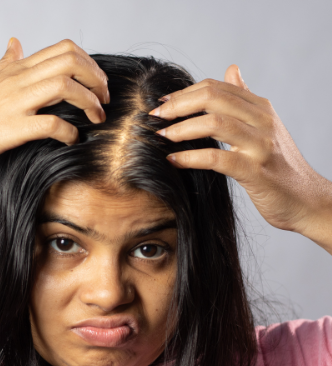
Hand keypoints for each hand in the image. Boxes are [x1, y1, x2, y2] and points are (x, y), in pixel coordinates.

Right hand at [0, 38, 108, 174]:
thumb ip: (6, 62)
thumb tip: (15, 41)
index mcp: (15, 70)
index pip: (63, 50)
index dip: (90, 64)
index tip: (98, 84)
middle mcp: (17, 80)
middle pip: (70, 61)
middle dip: (96, 79)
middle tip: (104, 100)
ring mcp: (14, 103)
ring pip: (64, 87)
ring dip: (89, 103)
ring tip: (96, 119)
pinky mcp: (10, 129)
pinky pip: (51, 124)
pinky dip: (69, 132)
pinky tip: (72, 140)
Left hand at [148, 65, 331, 238]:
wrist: (306, 200)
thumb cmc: (279, 167)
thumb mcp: (265, 127)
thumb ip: (245, 99)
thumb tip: (231, 70)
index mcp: (261, 108)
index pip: (216, 88)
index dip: (185, 92)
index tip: (162, 102)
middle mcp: (262, 121)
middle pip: (213, 98)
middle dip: (178, 105)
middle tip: (155, 115)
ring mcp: (260, 145)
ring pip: (214, 123)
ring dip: (181, 128)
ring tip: (161, 135)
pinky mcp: (255, 172)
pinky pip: (216, 158)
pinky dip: (190, 157)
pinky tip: (173, 160)